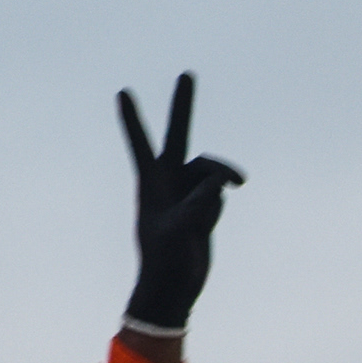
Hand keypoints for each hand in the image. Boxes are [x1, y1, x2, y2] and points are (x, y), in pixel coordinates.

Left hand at [117, 72, 245, 329]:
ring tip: (239, 184)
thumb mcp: (179, 231)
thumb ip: (199, 203)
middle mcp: (168, 180)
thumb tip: (220, 184)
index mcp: (152, 183)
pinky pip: (219, 192)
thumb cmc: (165, 261)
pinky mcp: (203, 205)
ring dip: (225, 176)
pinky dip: (219, 204)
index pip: (140, 143)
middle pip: (178, 134)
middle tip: (186, 74)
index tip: (122, 93)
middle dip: (183, 105)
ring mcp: (187, 191)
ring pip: (212, 170)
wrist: (175, 288)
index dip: (133, 119)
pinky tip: (209, 223)